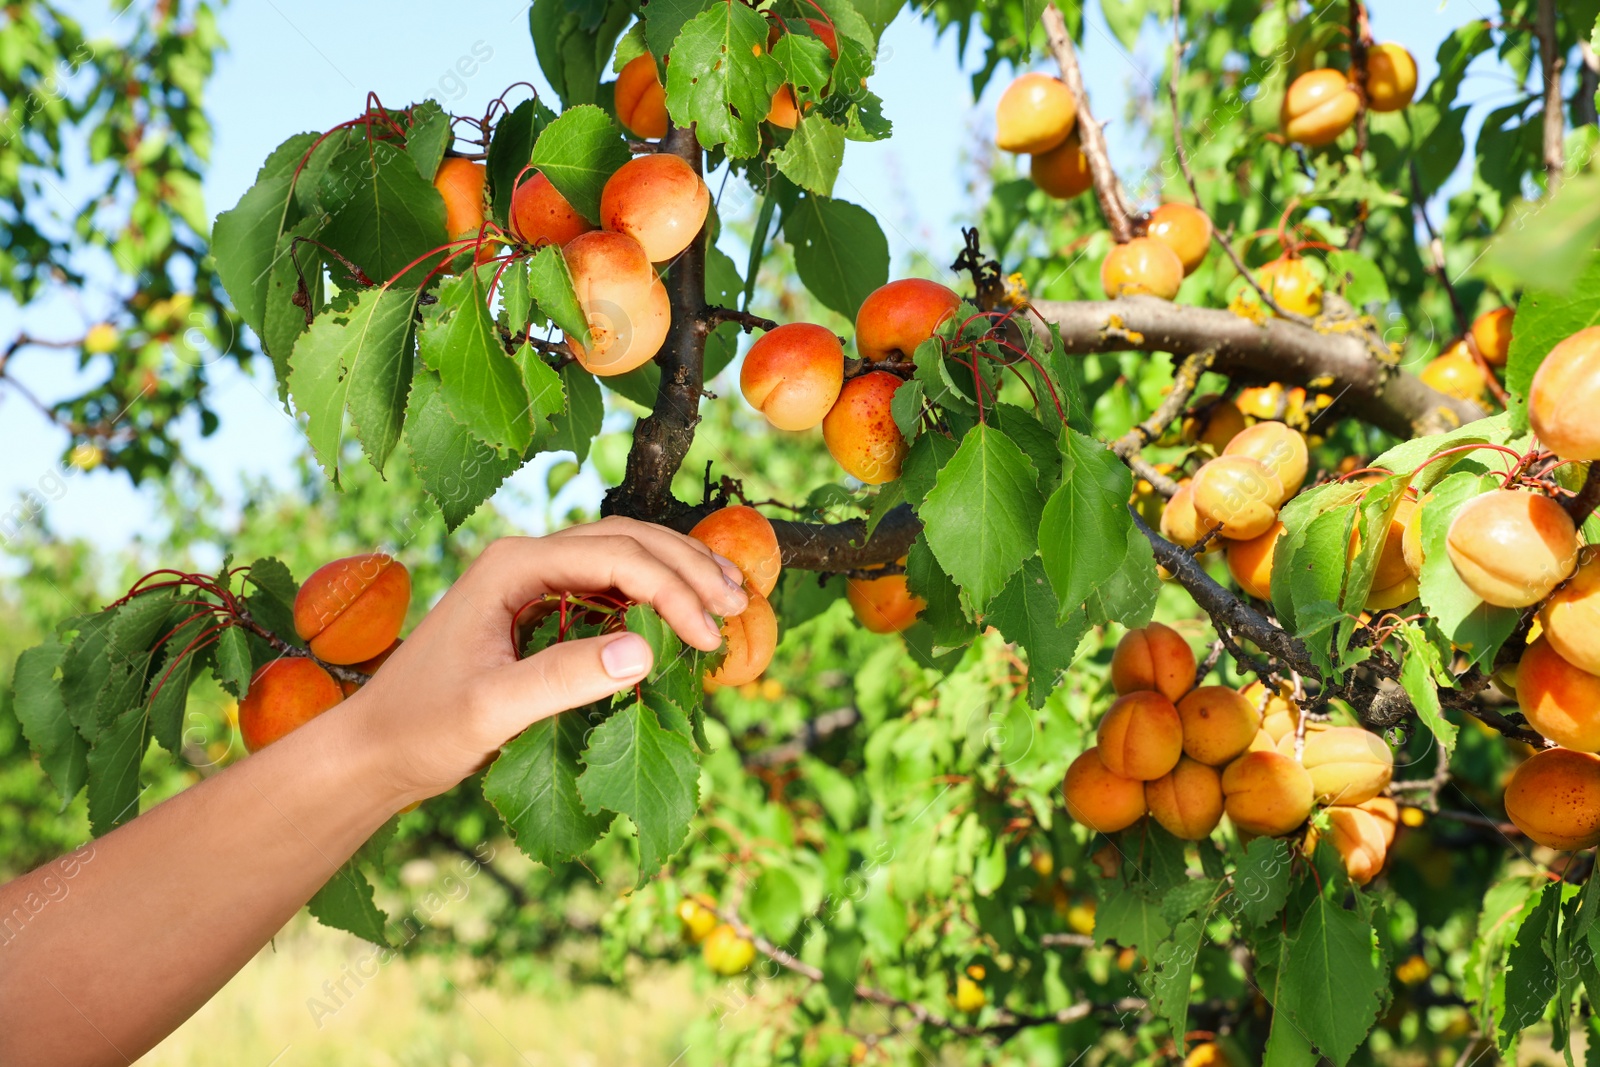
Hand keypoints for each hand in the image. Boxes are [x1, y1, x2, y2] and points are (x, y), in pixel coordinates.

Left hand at [343, 517, 748, 803]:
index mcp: (512, 566)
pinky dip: (654, 597)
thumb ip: (563, 678)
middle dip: (687, 568)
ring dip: (678, 573)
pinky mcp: (539, 611)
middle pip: (626, 540)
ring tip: (731, 598)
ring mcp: (532, 583)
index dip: (671, 590)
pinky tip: (685, 620)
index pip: (614, 556)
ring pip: (622, 556)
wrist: (374, 751)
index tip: (707, 638)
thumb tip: (647, 651)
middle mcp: (524, 562)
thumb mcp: (491, 710)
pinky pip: (609, 588)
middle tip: (739, 604)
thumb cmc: (421, 729)